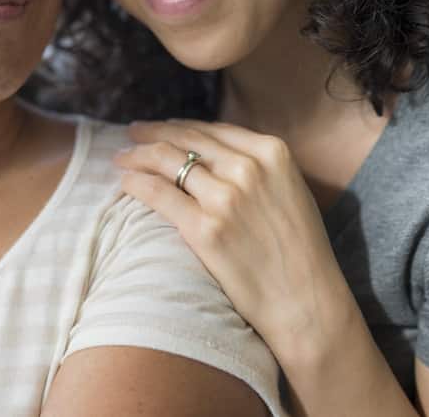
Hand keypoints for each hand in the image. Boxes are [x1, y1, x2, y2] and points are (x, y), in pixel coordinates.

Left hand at [115, 120, 353, 363]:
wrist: (306, 302)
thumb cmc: (298, 251)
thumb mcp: (289, 189)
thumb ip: (257, 166)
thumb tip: (213, 152)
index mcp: (272, 152)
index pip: (211, 130)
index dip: (179, 126)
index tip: (160, 128)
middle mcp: (248, 167)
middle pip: (186, 139)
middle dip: (153, 133)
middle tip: (132, 133)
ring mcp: (225, 197)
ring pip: (166, 160)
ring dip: (137, 155)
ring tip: (122, 157)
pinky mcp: (204, 228)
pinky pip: (158, 193)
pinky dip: (136, 183)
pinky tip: (125, 182)